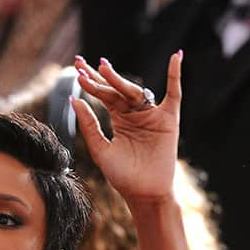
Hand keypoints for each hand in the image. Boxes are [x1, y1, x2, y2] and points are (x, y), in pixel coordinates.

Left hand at [70, 52, 182, 202]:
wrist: (143, 193)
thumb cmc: (122, 176)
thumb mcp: (100, 149)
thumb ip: (88, 124)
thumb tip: (73, 98)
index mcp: (119, 119)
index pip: (103, 95)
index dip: (90, 83)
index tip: (75, 70)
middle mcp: (135, 114)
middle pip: (116, 89)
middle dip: (99, 76)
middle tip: (81, 62)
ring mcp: (152, 114)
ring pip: (134, 91)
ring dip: (118, 79)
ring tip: (103, 67)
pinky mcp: (169, 119)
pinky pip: (174, 93)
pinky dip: (176, 75)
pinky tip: (176, 57)